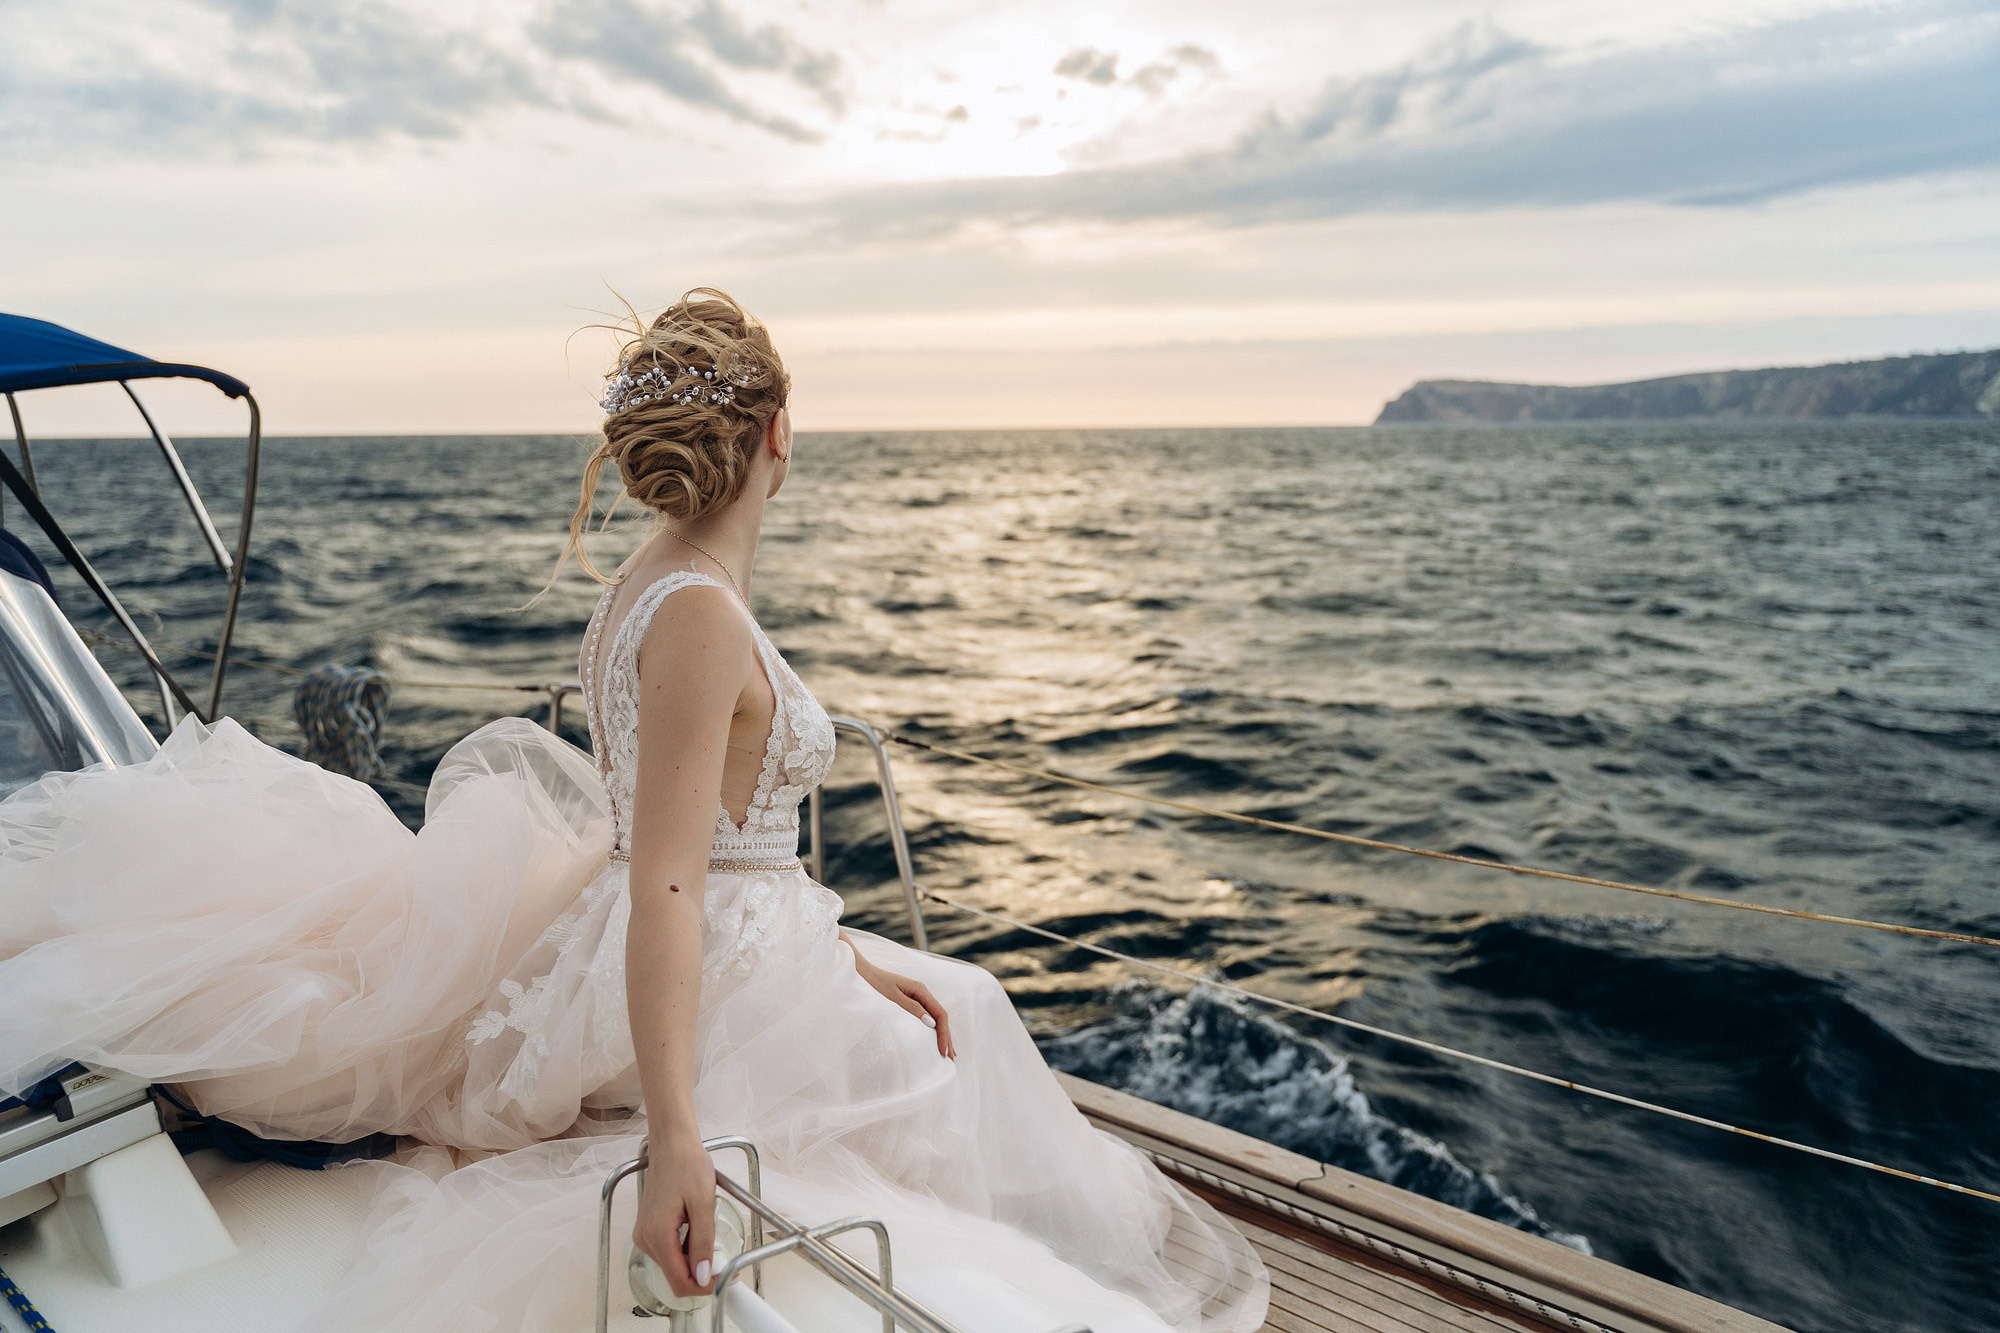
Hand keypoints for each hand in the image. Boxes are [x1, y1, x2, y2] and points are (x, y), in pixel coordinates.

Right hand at [633, 1132, 717, 1297]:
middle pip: (676, 1275)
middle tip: (725, 1255)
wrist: (672, 1144)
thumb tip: (703, 1275)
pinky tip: (696, 1224)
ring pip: (674, 1264)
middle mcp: (645, 1240)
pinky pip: (670, 1250)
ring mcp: (645, 1235)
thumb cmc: (687, 1165)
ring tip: (708, 1228)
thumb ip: (702, 1242)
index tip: (726, 1279)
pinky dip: (686, 1246)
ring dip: (695, 1257)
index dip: (705, 1287)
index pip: (679, 1282)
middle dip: (702, 1272)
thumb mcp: (704, 1204)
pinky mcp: (648, 1229)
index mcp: (657, 1236)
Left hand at [854, 953, 954, 1058]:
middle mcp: (924, 993)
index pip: (940, 1014)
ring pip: (937, 1018)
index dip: (944, 1033)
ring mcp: (920, 996)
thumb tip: (931, 1023)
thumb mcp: (894, 996)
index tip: (943, 1049)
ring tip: (948, 1053)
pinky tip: (937, 1038)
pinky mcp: (915, 1000)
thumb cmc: (879, 983)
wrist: (868, 973)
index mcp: (921, 990)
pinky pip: (929, 1016)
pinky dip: (936, 1029)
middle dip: (947, 1037)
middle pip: (942, 1017)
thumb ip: (912, 1008)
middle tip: (950, 1058)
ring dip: (944, 1035)